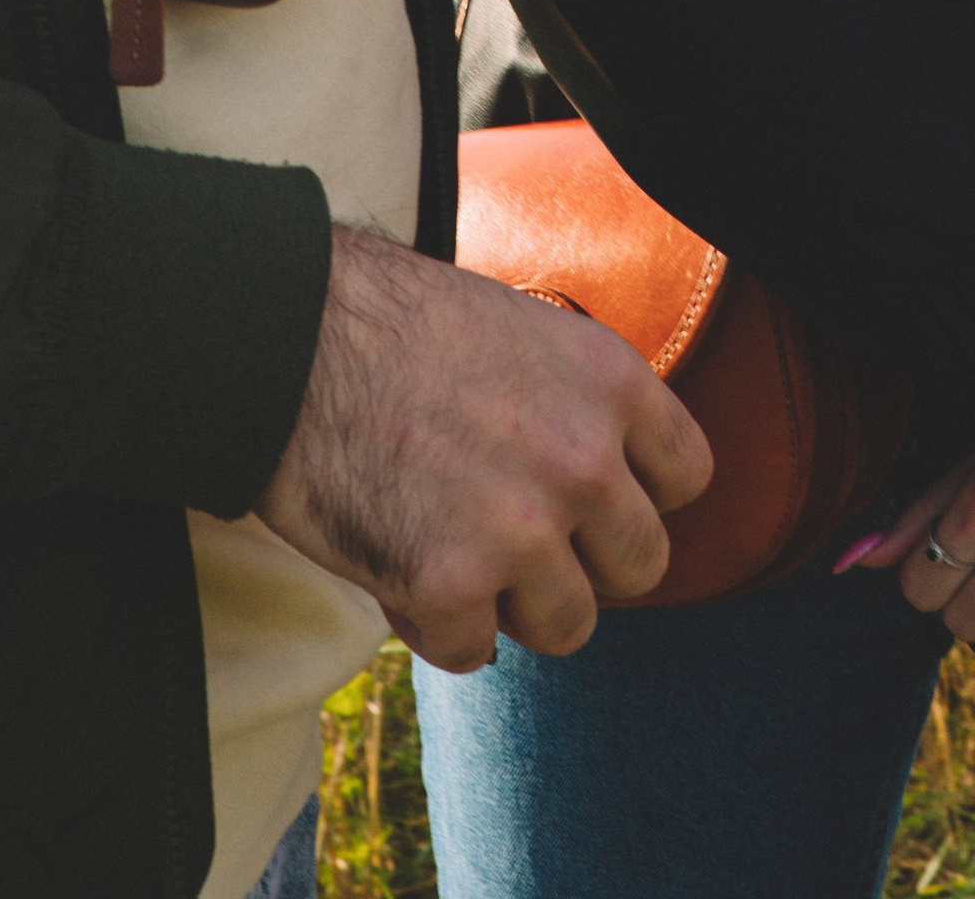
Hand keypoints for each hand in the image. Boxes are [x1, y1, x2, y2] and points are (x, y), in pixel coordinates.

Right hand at [260, 228, 710, 671]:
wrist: (285, 334)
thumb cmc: (391, 323)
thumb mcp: (521, 331)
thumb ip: (576, 405)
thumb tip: (606, 480)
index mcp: (610, 380)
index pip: (689, 477)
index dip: (637, 494)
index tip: (590, 498)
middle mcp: (584, 459)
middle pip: (641, 567)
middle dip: (583, 563)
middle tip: (519, 539)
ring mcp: (521, 528)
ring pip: (569, 626)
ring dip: (513, 606)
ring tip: (457, 554)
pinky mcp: (448, 585)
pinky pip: (471, 652)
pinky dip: (434, 626)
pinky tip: (398, 571)